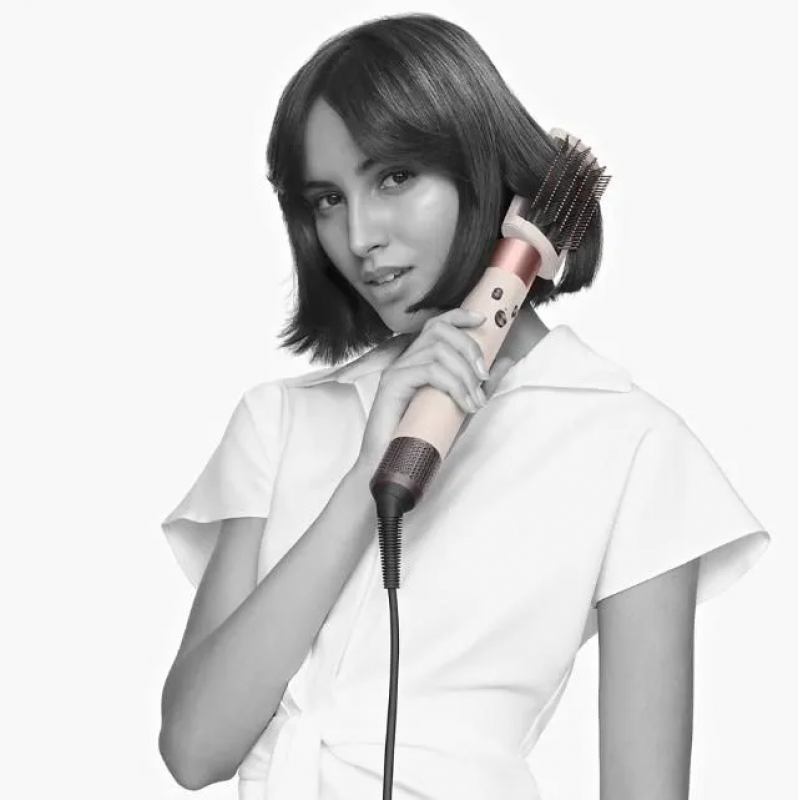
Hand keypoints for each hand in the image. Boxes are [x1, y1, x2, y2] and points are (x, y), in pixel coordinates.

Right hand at [356, 307, 513, 472]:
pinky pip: (429, 371)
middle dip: (469, 347)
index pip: (436, 325)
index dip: (459, 316)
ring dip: (464, 373)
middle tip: (483, 376)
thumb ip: (481, 385)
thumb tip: (505, 360)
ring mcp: (397, 371)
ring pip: (437, 351)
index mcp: (418, 361)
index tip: (482, 320)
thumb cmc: (423, 439)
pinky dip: (453, 385)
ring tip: (474, 401)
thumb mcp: (461, 408)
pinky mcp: (392, 384)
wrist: (392, 464)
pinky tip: (463, 404)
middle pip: (439, 330)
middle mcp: (405, 361)